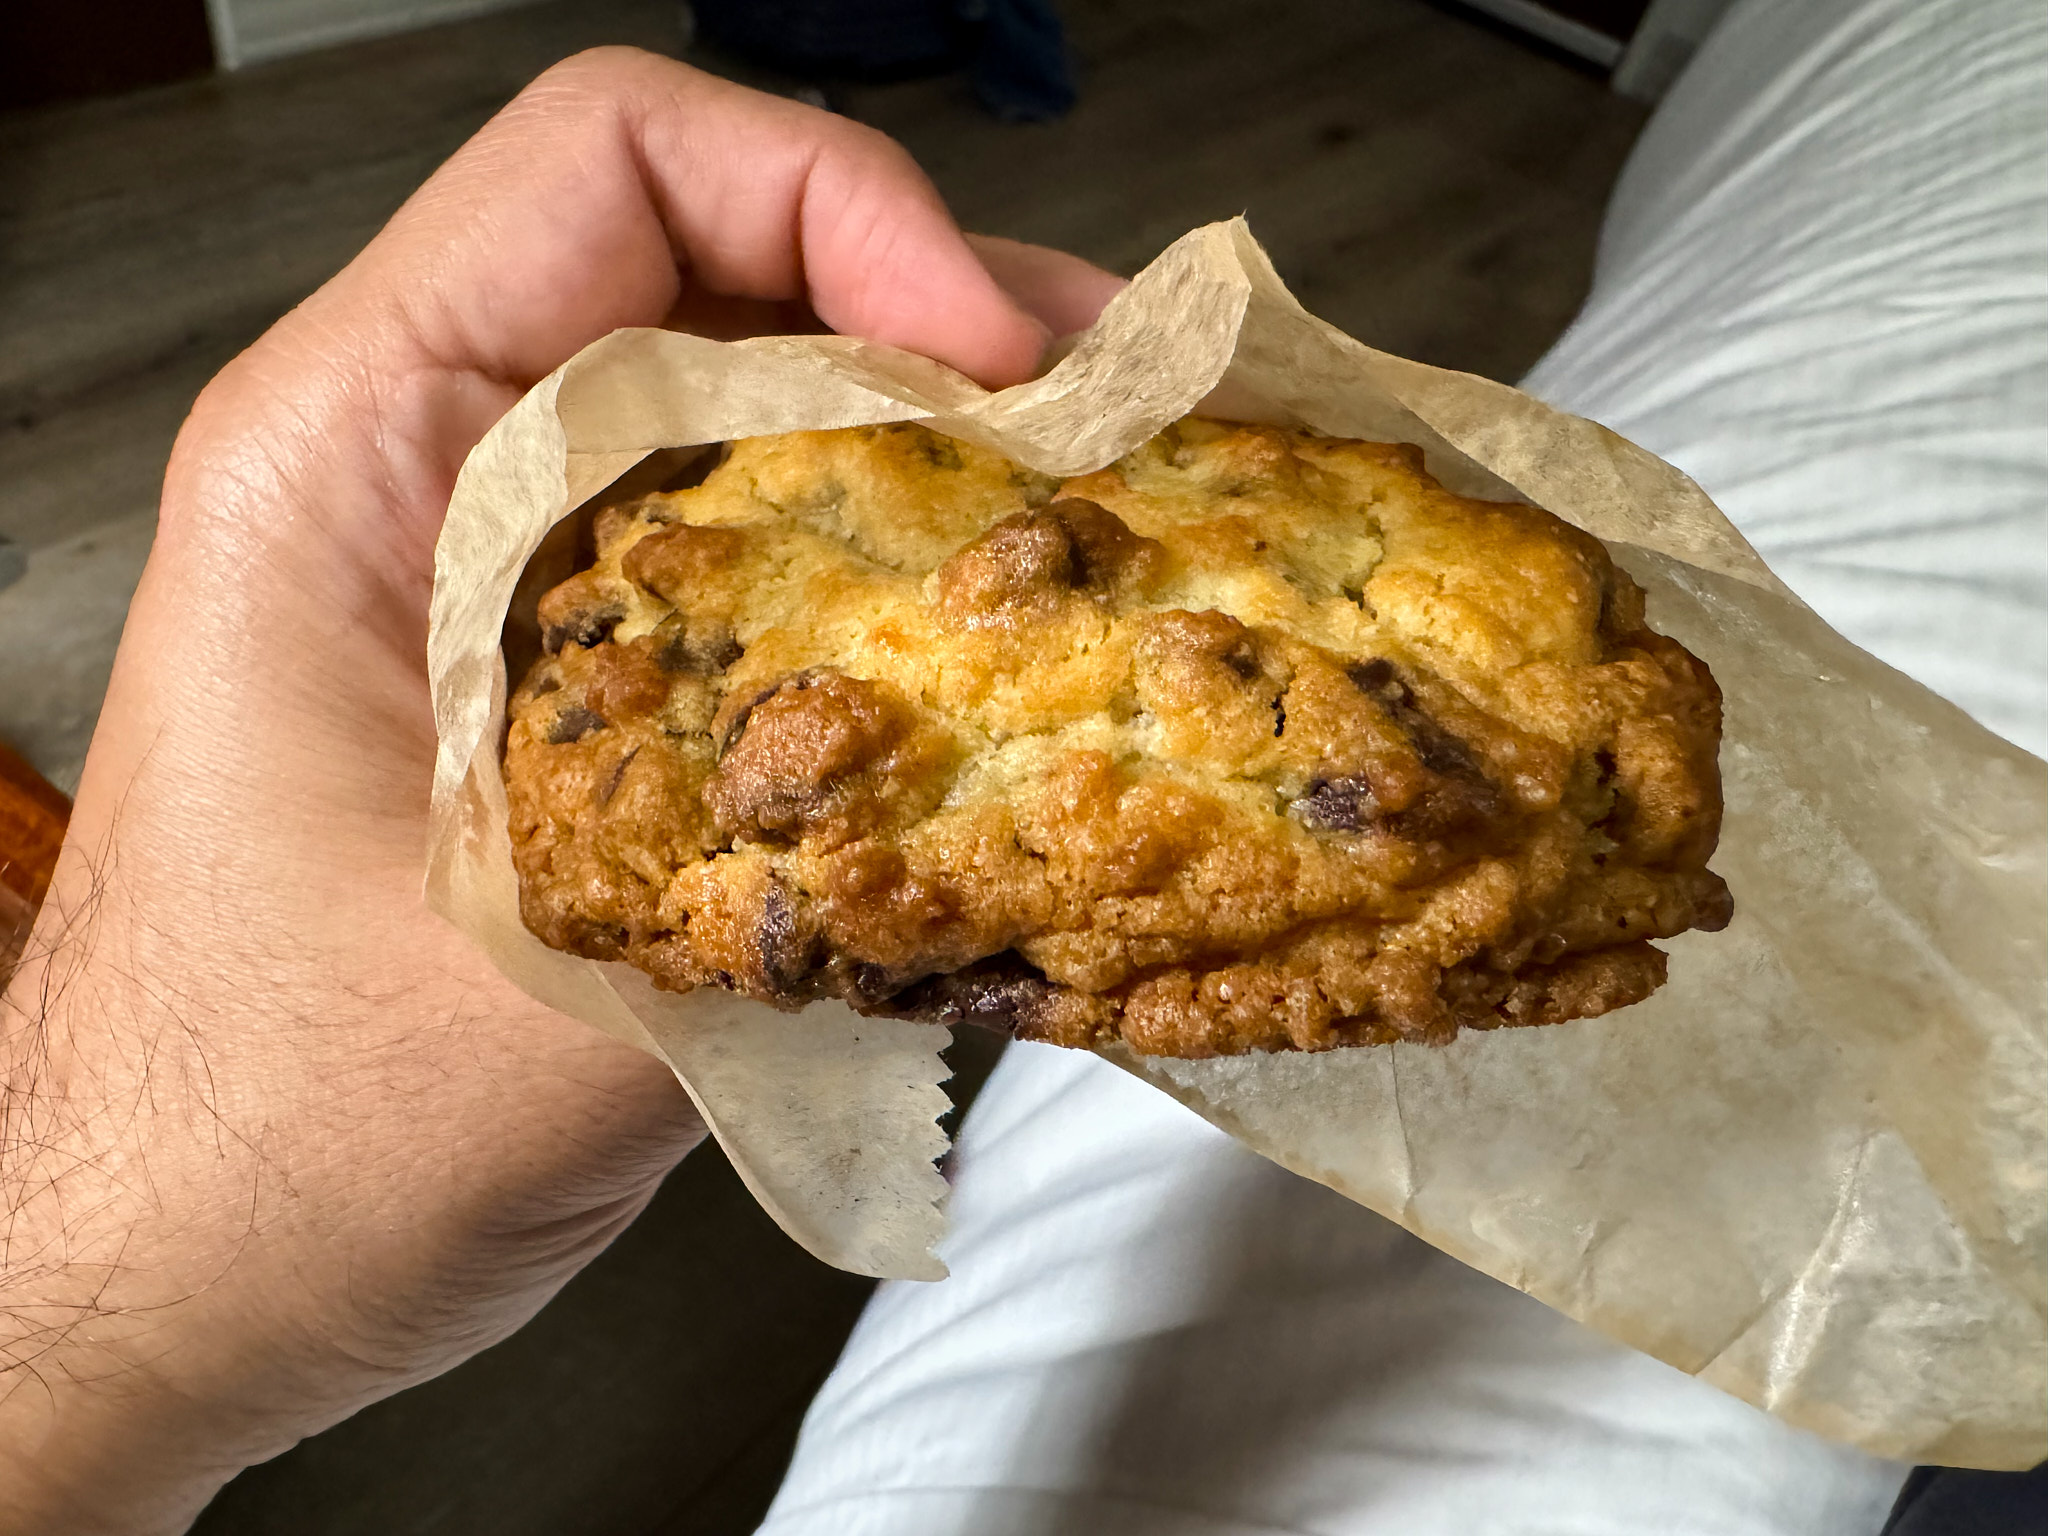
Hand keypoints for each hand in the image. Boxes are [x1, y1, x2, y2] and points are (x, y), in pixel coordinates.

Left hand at [0, 49, 1121, 1533]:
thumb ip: (792, 869)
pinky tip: (1003, 648)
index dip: (842, 205)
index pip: (612, 162)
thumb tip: (1056, 771)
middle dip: (948, 326)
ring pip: (750, 413)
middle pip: (717, 268)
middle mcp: (427, 468)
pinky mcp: (560, 677)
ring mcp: (498, 572)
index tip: (1001, 361)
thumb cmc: (260, 1141)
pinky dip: (887, 571)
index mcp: (354, 449)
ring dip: (937, 449)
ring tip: (1112, 521)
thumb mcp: (549, 999)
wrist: (149, 1277)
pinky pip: (747, 554)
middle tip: (1134, 432)